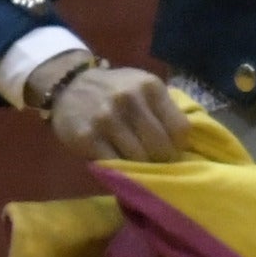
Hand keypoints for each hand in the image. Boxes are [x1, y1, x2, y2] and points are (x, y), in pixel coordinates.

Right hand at [40, 60, 188, 164]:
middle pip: (161, 147)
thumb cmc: (113, 90)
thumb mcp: (141, 87)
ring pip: (138, 159)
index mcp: (149, 86)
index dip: (178, 146)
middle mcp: (129, 99)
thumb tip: (187, 145)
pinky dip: (118, 171)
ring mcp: (107, 118)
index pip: (180, 129)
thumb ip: (162, 108)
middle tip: (154, 164)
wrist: (68, 85)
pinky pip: (113, 165)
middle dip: (160, 161)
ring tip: (136, 166)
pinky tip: (118, 166)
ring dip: (140, 168)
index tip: (170, 150)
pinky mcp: (87, 137)